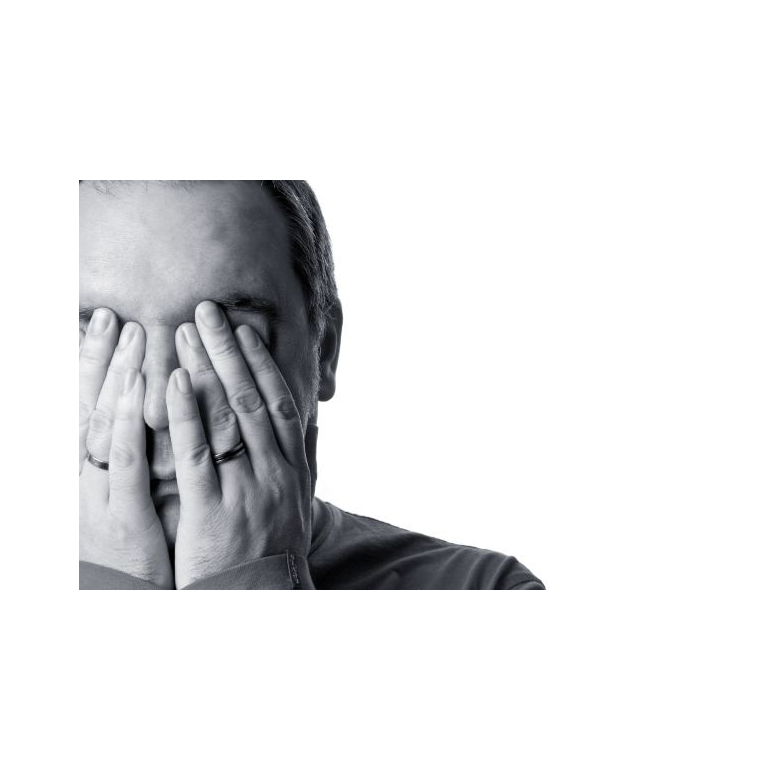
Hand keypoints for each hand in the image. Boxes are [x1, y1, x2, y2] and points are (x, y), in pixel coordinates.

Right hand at [79, 310, 172, 588]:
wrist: (118, 606)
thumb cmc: (125, 546)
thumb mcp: (118, 498)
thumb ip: (126, 457)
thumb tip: (139, 412)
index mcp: (86, 471)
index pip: (88, 406)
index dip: (94, 362)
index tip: (105, 321)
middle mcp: (83, 476)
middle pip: (92, 406)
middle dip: (103, 359)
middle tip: (115, 316)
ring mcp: (98, 494)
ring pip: (107, 424)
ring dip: (119, 376)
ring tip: (133, 335)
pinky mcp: (121, 514)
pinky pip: (126, 461)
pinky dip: (132, 421)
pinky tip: (144, 388)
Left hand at [168, 302, 311, 588]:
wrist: (261, 602)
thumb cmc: (273, 551)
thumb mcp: (299, 504)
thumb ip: (302, 459)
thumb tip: (308, 421)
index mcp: (293, 469)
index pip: (281, 404)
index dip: (262, 363)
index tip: (245, 330)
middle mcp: (275, 472)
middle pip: (254, 399)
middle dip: (230, 352)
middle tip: (208, 310)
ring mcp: (247, 490)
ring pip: (228, 418)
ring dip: (207, 370)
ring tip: (186, 331)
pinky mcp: (213, 510)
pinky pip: (198, 456)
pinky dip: (185, 414)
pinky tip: (170, 382)